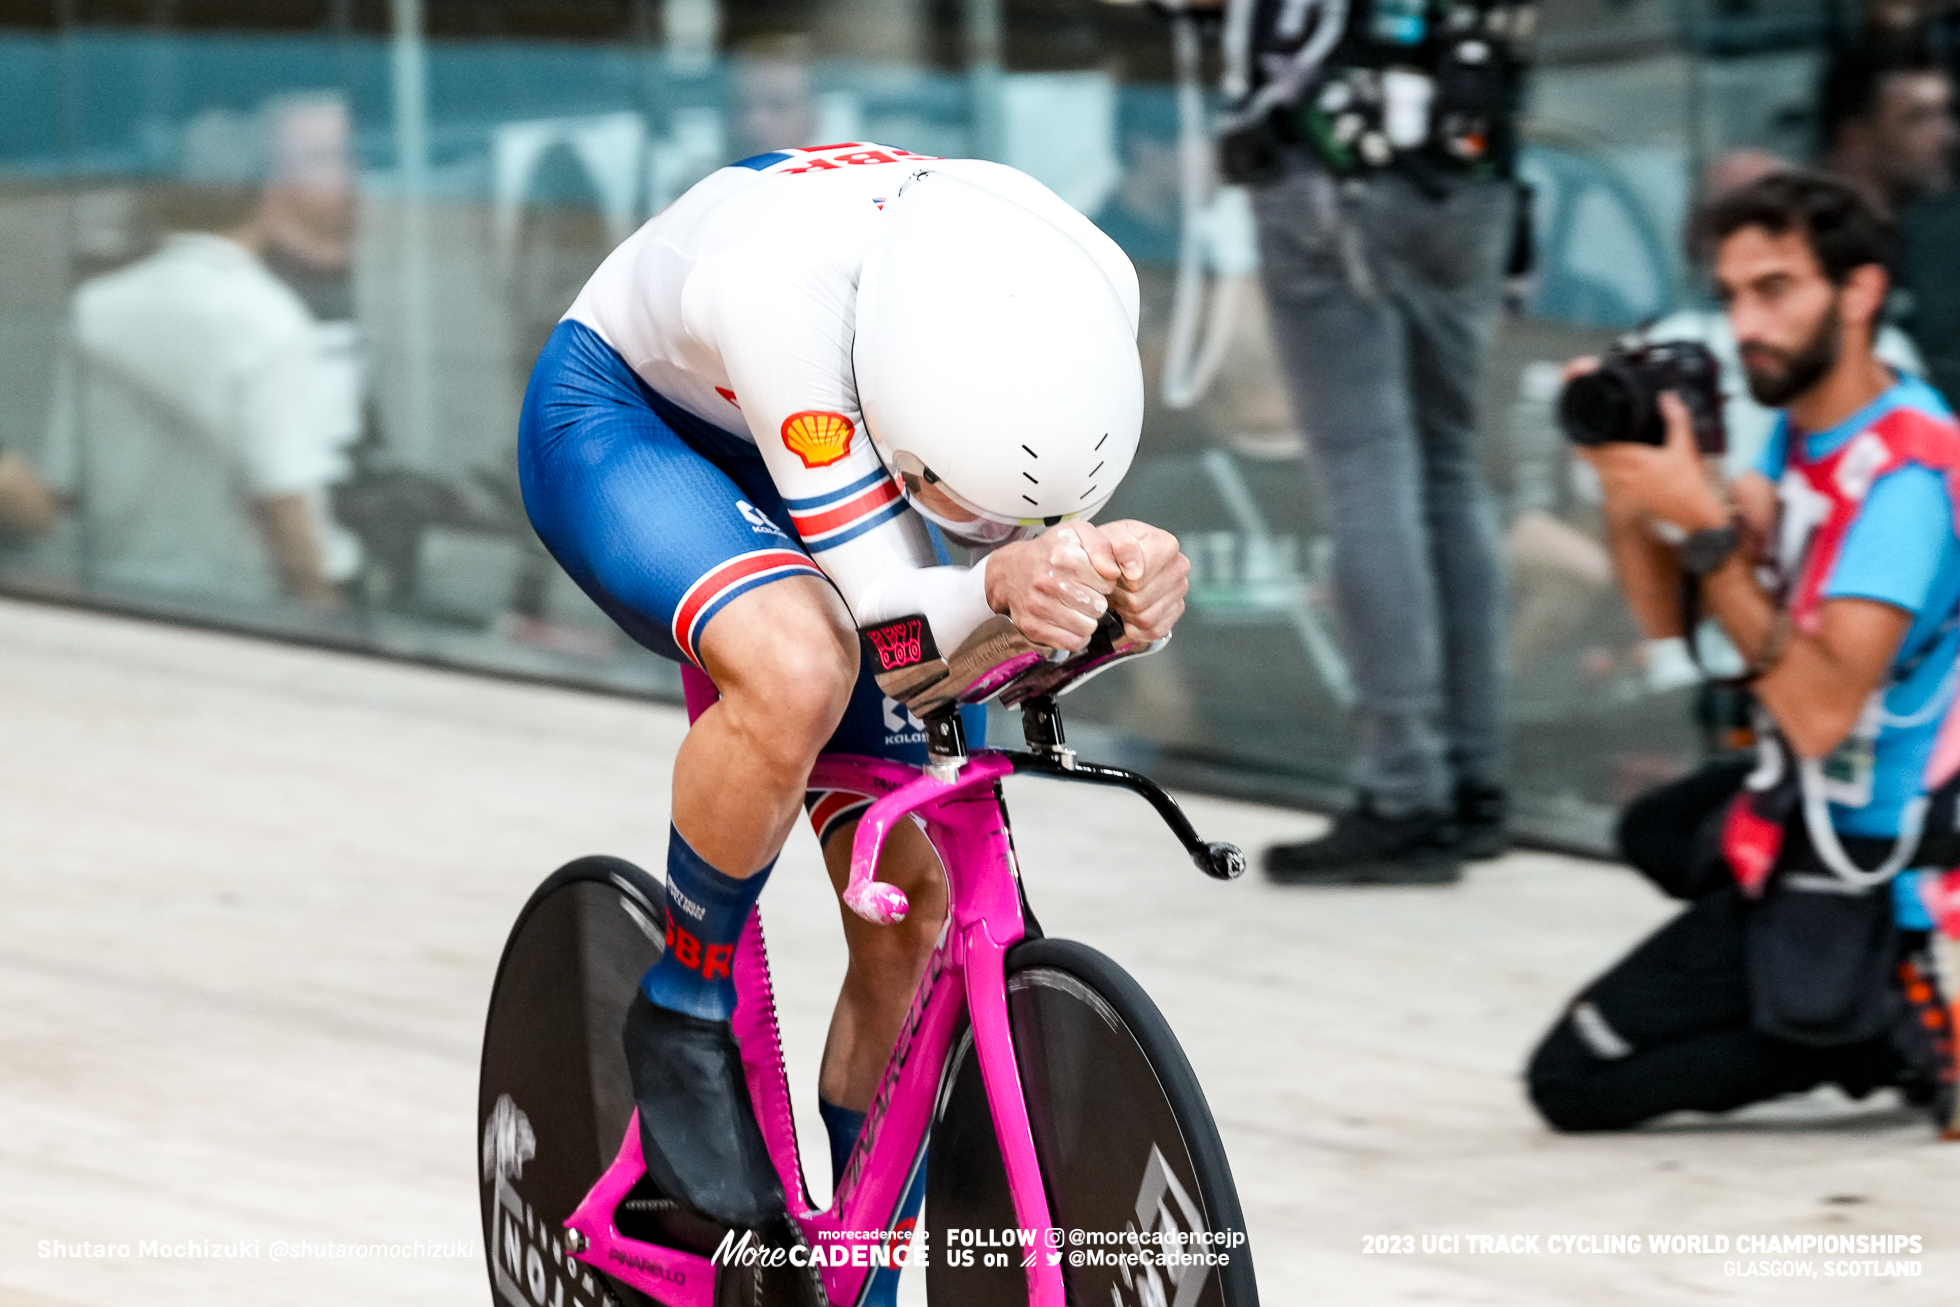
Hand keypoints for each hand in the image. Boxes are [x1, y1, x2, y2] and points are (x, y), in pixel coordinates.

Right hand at [984, 523, 1118, 650]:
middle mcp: (1048, 581)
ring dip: (1087, 619)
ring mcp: (1038, 607)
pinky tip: (1070, 622)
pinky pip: (1071, 642)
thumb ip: (1102, 546)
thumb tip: (1113, 572)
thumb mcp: (1077, 534)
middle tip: (1084, 593)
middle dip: (1096, 601)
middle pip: (1098, 607)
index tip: (1093, 578)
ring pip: (1087, 627)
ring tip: (1077, 607)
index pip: (1107, 582)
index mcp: (1063, 556)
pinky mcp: (1033, 627)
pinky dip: (1075, 635)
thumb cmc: (1050, 553)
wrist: (1011, 572)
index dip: (1104, 581)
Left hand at [1093, 519, 1188, 644]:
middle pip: (1140, 599)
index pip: (1138, 576)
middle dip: (1120, 596)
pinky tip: (1127, 614)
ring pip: (1146, 618)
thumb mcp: (1094, 540)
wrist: (1112, 562)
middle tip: (1113, 586)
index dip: (1118, 579)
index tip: (1111, 574)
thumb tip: (1132, 573)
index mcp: (1164, 543)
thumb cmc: (1106, 550)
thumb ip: (1103, 548)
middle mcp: (1179, 565)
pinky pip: (1153, 632)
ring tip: (1119, 597)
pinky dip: (1135, 628)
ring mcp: (1180, 590)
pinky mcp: (1176, 611)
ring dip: (1125, 612)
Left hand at [1574, 390, 1729, 534]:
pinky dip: (1606, 474)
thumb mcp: (1685, 447)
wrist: (1693, 513)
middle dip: (1590, 449)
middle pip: (1595, 461)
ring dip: (1597, 462)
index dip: (1587, 441)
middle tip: (1587, 437)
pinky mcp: (1628, 498)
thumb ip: (1676, 419)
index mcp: (1634, 460)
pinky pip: (1608, 484)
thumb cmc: (1689, 482)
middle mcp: (1624, 476)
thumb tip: (1667, 397)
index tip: (1581, 432)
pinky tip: (1612, 468)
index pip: (1599, 449)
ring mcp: (1624, 489)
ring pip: (1600, 473)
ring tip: (1597, 449)